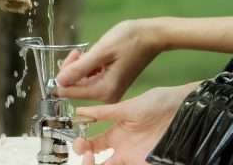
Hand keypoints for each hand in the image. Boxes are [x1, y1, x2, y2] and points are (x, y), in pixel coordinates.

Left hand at [56, 20, 162, 101]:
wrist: (151, 36)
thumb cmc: (128, 40)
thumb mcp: (100, 52)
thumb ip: (79, 68)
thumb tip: (59, 82)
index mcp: (104, 91)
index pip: (69, 92)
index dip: (63, 75)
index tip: (73, 57)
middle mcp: (107, 96)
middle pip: (74, 87)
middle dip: (71, 68)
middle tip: (79, 52)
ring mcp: (110, 90)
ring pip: (80, 81)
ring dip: (79, 66)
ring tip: (88, 51)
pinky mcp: (111, 83)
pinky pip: (90, 78)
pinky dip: (87, 66)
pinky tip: (94, 55)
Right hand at [73, 83, 196, 164]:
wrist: (184, 111)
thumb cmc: (157, 105)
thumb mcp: (127, 107)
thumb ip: (104, 112)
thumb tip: (79, 110)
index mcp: (116, 135)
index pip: (93, 145)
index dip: (82, 147)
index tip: (79, 143)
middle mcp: (123, 150)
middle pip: (98, 162)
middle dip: (86, 161)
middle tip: (85, 155)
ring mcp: (135, 159)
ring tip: (92, 160)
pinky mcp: (147, 164)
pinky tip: (107, 163)